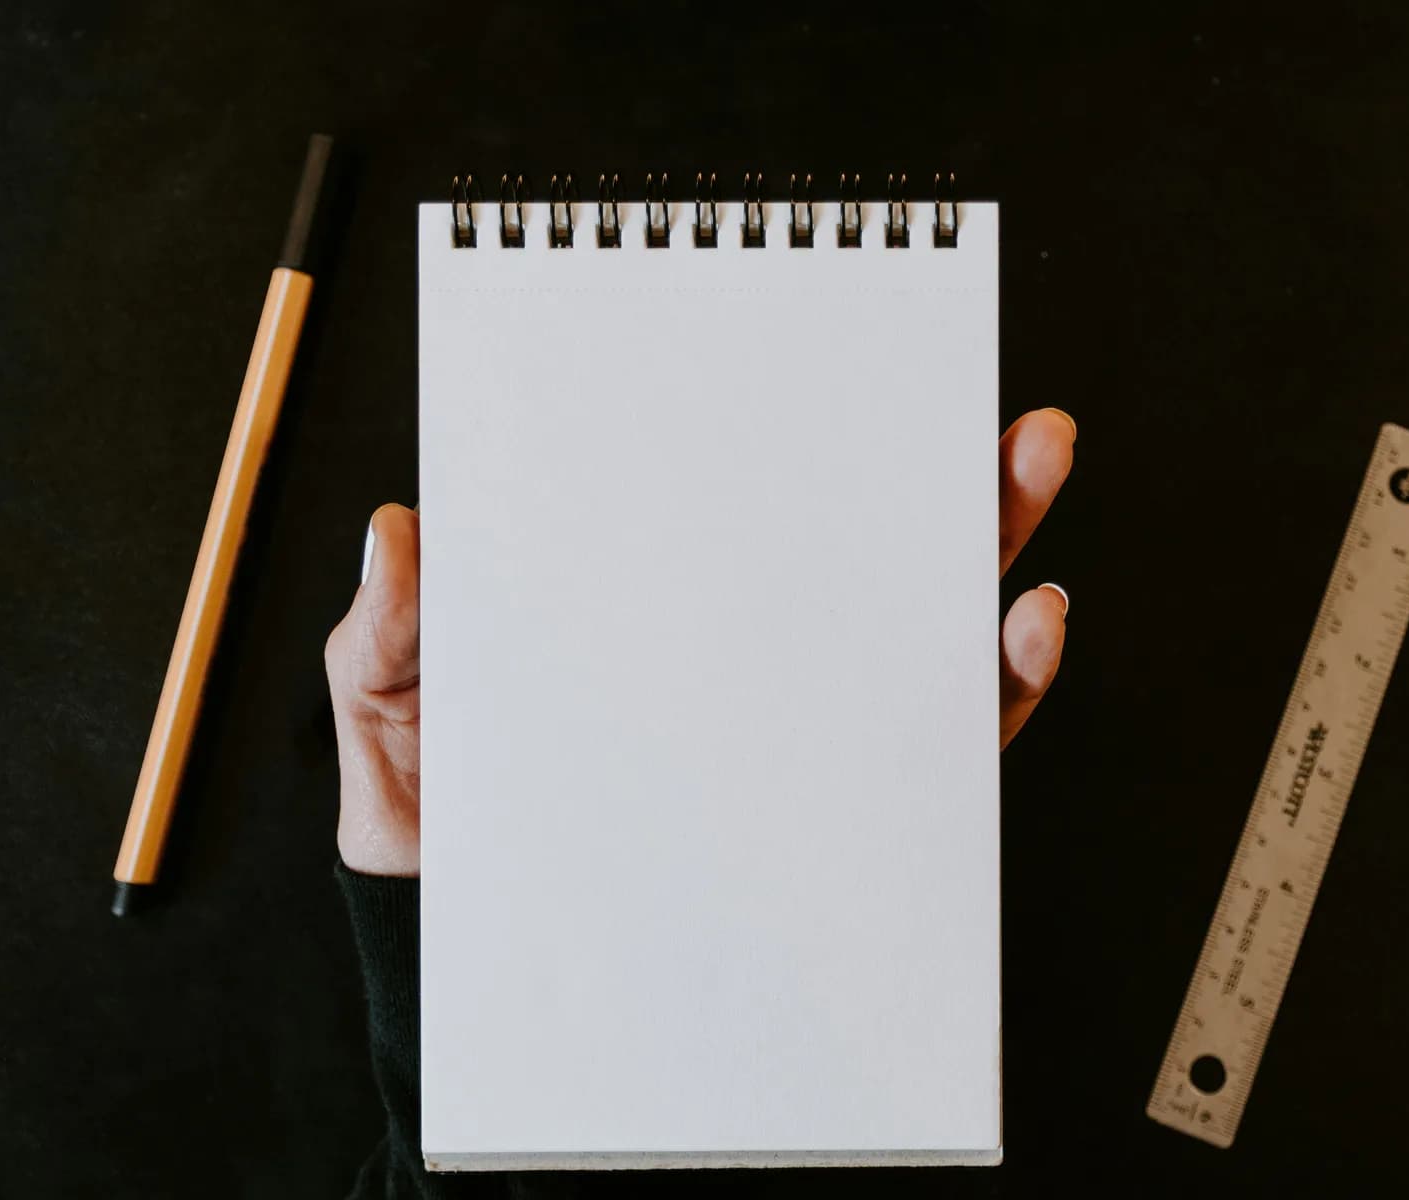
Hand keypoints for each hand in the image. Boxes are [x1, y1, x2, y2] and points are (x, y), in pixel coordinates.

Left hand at [325, 408, 1076, 876]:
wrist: (463, 954)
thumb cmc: (435, 810)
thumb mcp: (385, 700)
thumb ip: (387, 627)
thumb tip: (401, 528)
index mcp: (655, 594)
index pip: (748, 491)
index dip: (809, 423)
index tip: (859, 352)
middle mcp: (746, 651)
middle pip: (871, 545)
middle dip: (962, 475)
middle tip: (1015, 421)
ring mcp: (793, 729)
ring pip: (926, 632)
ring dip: (998, 555)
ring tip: (1024, 483)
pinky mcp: (825, 819)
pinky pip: (935, 754)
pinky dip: (996, 691)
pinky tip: (1019, 636)